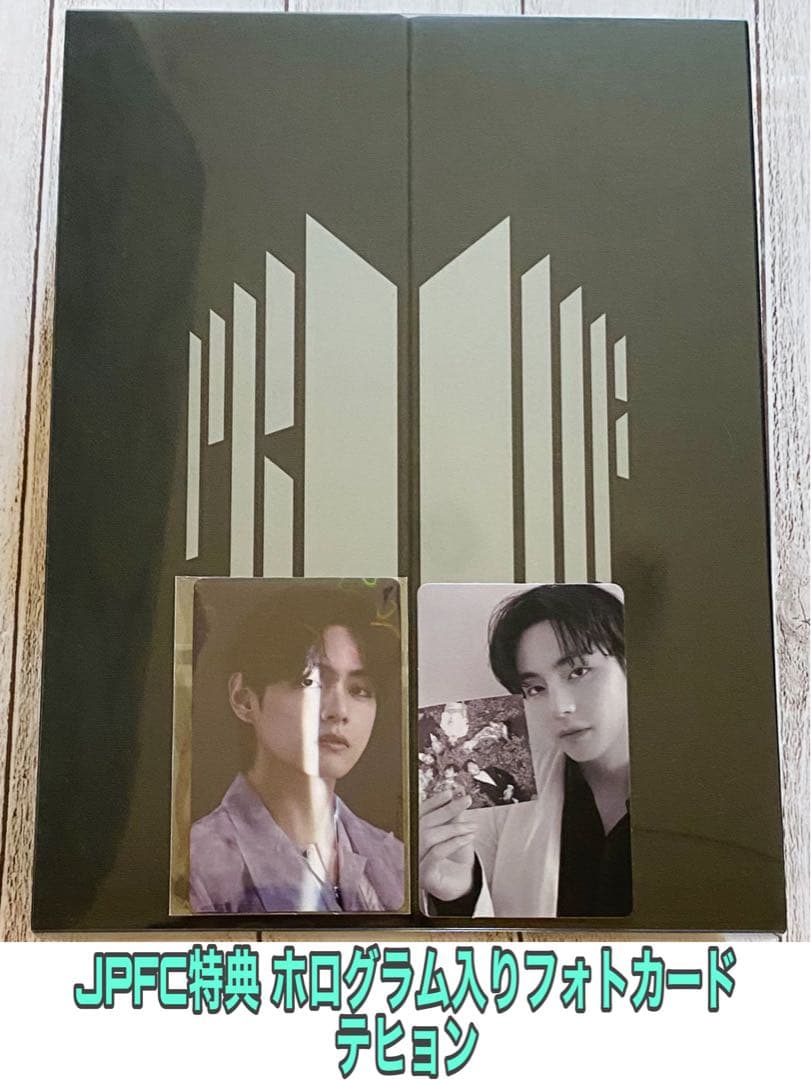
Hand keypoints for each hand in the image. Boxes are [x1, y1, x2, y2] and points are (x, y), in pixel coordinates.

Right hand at [419, 787, 476, 901]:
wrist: (461, 886)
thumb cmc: (455, 859)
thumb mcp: (454, 833)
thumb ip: (451, 817)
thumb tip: (455, 797)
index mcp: (413, 836)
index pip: (418, 814)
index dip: (433, 802)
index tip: (449, 793)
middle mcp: (408, 849)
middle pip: (423, 823)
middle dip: (446, 810)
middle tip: (466, 801)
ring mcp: (414, 863)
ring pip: (429, 837)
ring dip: (454, 827)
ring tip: (472, 825)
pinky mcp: (424, 876)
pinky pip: (437, 853)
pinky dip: (454, 842)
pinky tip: (468, 837)